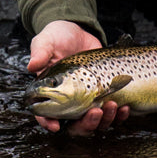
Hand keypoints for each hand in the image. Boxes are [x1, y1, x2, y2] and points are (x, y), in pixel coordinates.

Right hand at [27, 20, 130, 135]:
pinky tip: (124, 107)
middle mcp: (69, 101)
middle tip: (95, 112)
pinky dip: (119, 115)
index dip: (48, 124)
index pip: (45, 115)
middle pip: (75, 125)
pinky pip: (112, 114)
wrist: (77, 31)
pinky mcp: (103, 95)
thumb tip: (32, 66)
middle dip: (86, 125)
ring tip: (113, 105)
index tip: (56, 126)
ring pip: (95, 123)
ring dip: (105, 120)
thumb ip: (40, 53)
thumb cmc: (57, 38)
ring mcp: (87, 100)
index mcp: (51, 93)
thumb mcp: (47, 42)